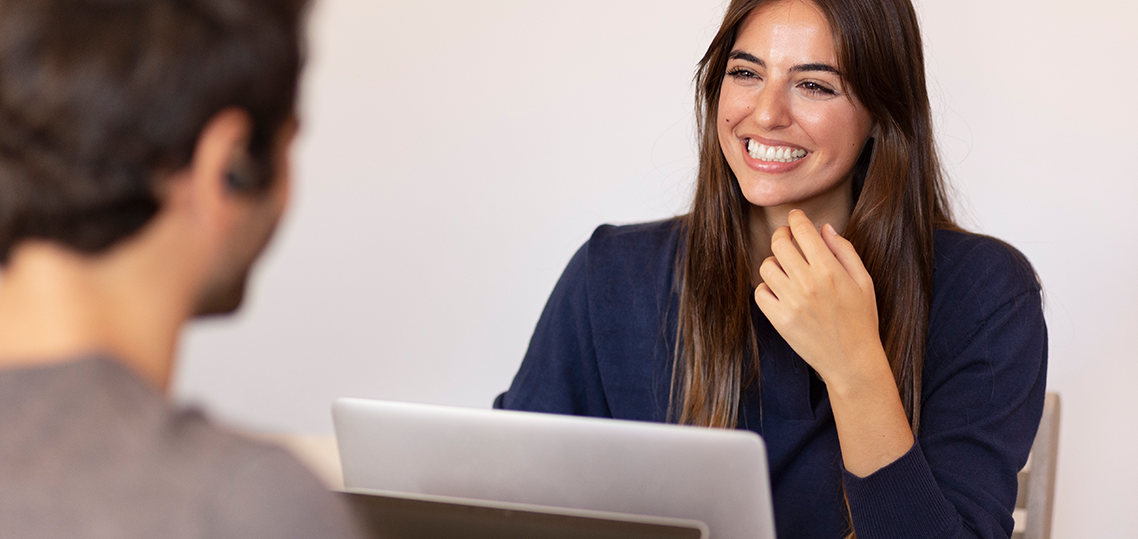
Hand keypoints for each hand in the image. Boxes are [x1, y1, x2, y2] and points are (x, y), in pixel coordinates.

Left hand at [753, 210, 884, 387]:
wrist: (852, 361)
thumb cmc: (862, 320)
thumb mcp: (863, 281)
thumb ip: (844, 250)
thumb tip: (825, 227)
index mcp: (829, 270)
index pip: (803, 231)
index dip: (797, 218)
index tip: (796, 217)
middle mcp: (807, 283)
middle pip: (780, 244)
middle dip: (782, 235)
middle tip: (787, 237)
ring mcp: (791, 302)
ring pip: (766, 266)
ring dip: (774, 262)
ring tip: (785, 268)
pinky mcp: (779, 320)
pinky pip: (760, 292)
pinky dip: (767, 288)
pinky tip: (779, 290)